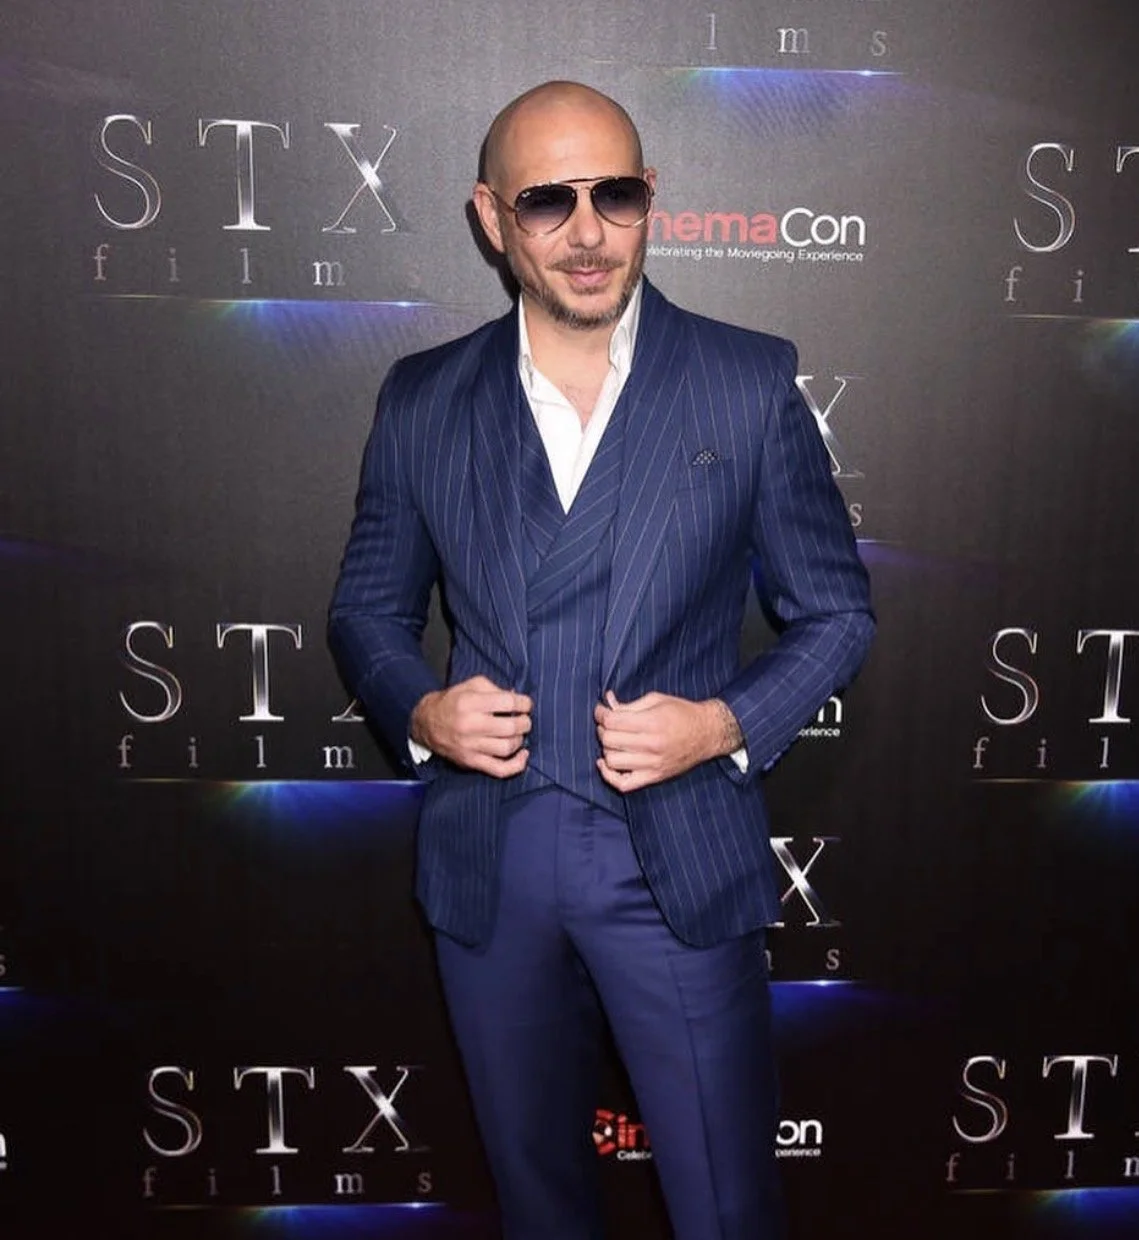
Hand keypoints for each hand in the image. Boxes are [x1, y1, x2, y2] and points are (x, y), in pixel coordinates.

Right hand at [411, 676, 531, 777]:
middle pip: (511, 727)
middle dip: (525, 722)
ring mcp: (470, 747)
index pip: (508, 703)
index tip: (526, 704)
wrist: (426, 724)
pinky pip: (499, 769)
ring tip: (518, 733)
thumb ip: (495, 688)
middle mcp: (470, 725)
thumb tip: (517, 698)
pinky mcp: (471, 762)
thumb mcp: (470, 685)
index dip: (524, 703)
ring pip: (508, 748)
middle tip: (524, 719)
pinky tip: (523, 755)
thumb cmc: (452, 702)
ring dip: (520, 739)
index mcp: (470, 702)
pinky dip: (517, 765)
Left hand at [594, 691, 742, 792]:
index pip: (612, 721)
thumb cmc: (683, 713)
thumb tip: (607, 703)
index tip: (601, 711)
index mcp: (652, 722)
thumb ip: (629, 704)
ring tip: (613, 741)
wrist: (708, 733)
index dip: (601, 714)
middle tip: (608, 723)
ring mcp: (652, 764)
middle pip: (609, 740)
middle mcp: (652, 745)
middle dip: (603, 729)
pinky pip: (623, 784)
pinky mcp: (654, 777)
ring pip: (612, 761)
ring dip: (607, 749)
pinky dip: (609, 775)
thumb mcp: (657, 700)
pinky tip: (606, 763)